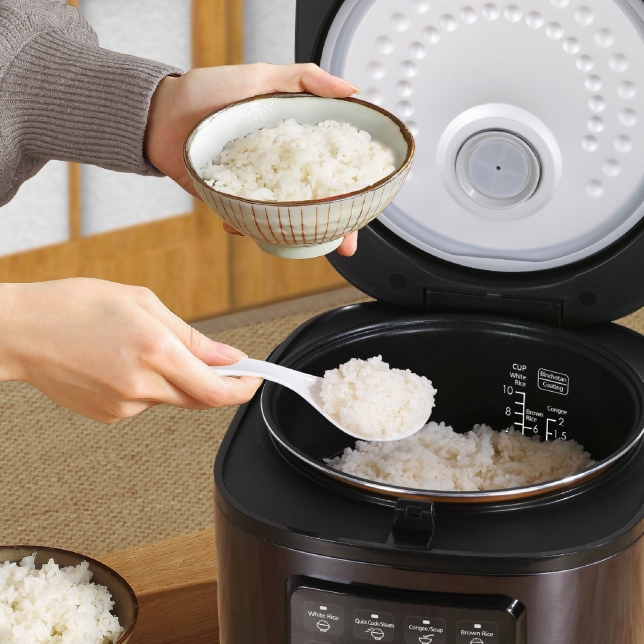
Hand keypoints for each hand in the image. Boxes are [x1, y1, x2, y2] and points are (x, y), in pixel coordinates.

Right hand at [0, 279, 260, 422]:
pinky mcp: (109, 416)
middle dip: (214, 381)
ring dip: (176, 379)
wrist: (20, 331)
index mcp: (155, 350)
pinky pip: (146, 403)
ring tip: (142, 348)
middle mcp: (141, 385)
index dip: (243, 389)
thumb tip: (228, 357)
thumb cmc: (74, 306)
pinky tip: (122, 363)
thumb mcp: (141, 302)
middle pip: (200, 399)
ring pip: (172, 399)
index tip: (255, 379)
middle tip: (213, 358)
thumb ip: (191, 336)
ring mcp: (123, 406)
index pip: (216, 389)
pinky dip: (149, 385)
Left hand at [145, 63, 359, 256]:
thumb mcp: (259, 77)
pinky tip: (245, 227)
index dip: (349, 187)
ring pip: (284, 217)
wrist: (157, 115)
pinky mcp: (229, 199)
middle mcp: (276, 166)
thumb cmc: (205, 91)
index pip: (328, 167)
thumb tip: (349, 89)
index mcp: (290, 139)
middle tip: (342, 244)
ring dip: (295, 234)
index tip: (363, 207)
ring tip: (303, 241)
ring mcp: (254, 186)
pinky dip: (247, 228)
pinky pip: (245, 220)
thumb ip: (304, 79)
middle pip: (313, 201)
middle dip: (332, 226)